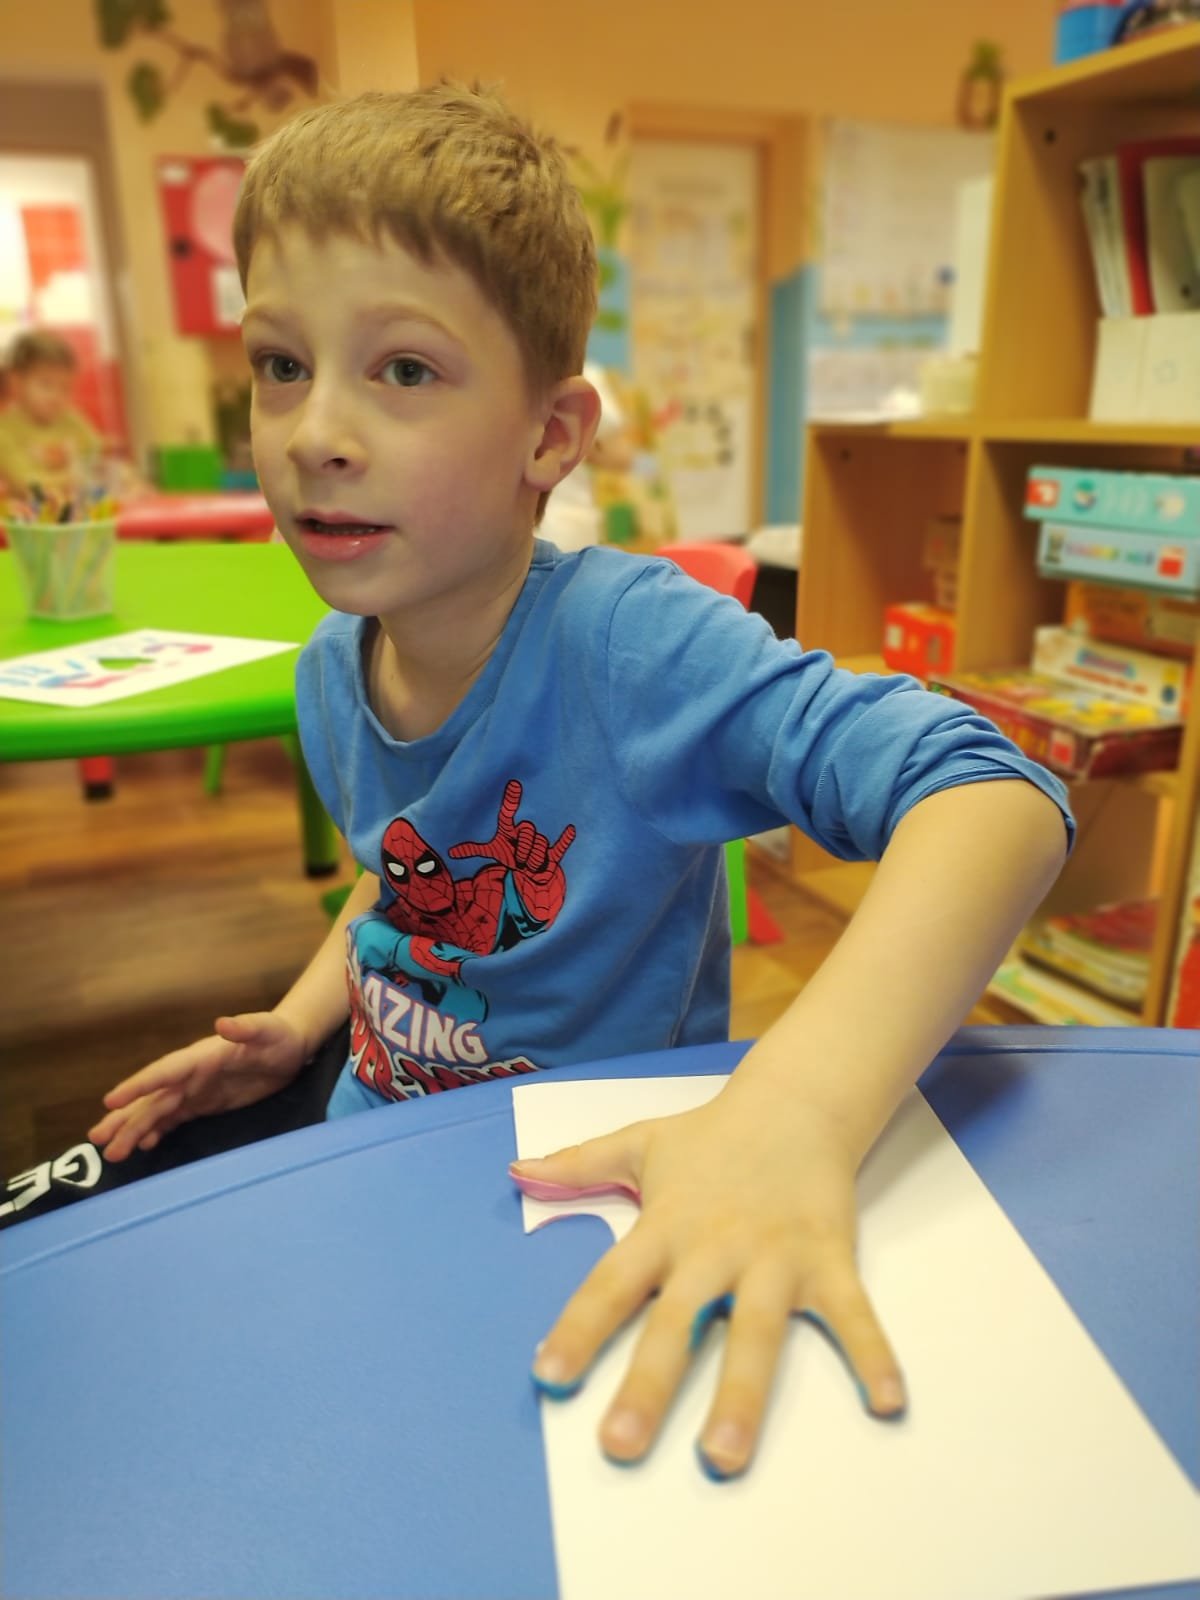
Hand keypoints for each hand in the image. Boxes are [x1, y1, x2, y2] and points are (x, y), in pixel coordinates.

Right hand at [87, 1012, 309, 1162]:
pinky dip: (156, 1132)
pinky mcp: (204, 1103)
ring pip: (157, 1112)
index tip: (111, 1099)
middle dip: (125, 1118)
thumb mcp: (267, 1031)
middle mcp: (190, 1075)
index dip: (139, 1085)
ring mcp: (195, 1090)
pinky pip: (174, 1120)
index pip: (164, 1072)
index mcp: (200, 1057)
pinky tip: (142, 1145)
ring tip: (111, 1153)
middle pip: (152, 1098)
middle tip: (96, 1139)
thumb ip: (246, 1028)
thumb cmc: (278, 1036)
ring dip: (133, 1129)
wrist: (290, 1048)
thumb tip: (223, 1023)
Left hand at [449, 779, 574, 874]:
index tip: (513, 785)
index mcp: (510, 830)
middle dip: (522, 850)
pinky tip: (570, 830)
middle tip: (519, 861)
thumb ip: (473, 850)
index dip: (511, 800)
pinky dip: (565, 839)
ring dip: (532, 861)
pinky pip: (560, 845)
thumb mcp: (492, 852)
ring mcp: (540, 841)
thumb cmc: (511, 856)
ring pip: (537, 847)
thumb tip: (450, 852)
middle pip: (527, 831)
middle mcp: (525, 832)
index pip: (507, 813)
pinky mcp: (553, 853)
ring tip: (529, 866)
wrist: (529, 872)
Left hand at [510, 1077, 904, 1479]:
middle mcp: (714, 1247)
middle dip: (648, 1384)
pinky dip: (872, 1353)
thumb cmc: (711, 1136)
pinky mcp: (828, 1259)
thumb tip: (515, 1170)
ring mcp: (774, 1257)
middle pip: (677, 1322)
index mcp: (665, 1226)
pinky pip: (853, 1313)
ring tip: (725, 1458)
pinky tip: (885, 1401)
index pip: (611, 1282)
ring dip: (741, 1396)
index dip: (578, 1329)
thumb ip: (578, 1164)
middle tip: (620, 1447)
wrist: (795, 1102)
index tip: (547, 1377)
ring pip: (757, 1333)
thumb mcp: (638, 1143)